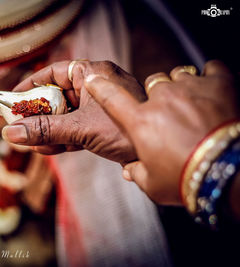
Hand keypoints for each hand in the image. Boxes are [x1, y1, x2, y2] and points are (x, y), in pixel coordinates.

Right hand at [2, 60, 145, 163]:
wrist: (160, 156)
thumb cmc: (126, 131)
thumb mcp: (81, 128)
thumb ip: (45, 130)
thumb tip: (10, 132)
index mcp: (94, 74)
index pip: (54, 72)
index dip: (31, 85)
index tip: (13, 99)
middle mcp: (96, 88)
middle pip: (57, 96)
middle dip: (37, 114)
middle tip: (18, 126)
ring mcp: (99, 108)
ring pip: (65, 115)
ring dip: (47, 130)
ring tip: (30, 143)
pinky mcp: (102, 126)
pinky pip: (75, 129)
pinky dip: (61, 139)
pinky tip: (45, 149)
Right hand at [85, 60, 239, 203]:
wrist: (231, 172)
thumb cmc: (189, 181)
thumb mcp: (153, 184)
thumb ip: (137, 173)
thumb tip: (129, 171)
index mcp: (140, 122)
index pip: (110, 97)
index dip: (99, 87)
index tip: (92, 79)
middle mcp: (161, 99)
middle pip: (152, 83)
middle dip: (157, 95)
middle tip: (169, 112)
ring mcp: (190, 88)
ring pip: (179, 75)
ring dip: (182, 87)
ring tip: (193, 105)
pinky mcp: (219, 83)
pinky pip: (211, 68)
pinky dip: (210, 77)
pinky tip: (213, 90)